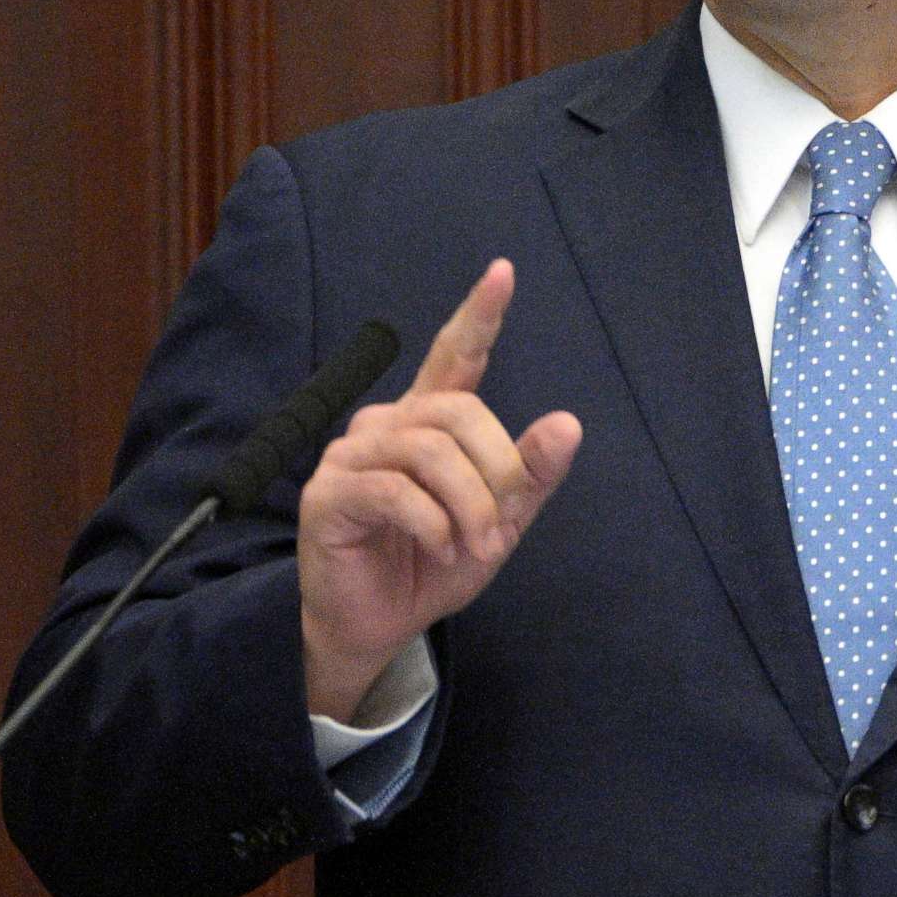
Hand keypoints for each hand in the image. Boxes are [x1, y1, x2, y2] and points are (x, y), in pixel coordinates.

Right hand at [295, 259, 580, 721]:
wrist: (378, 624)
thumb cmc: (433, 564)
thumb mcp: (500, 524)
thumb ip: (531, 477)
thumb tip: (568, 424)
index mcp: (430, 422)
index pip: (455, 356)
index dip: (478, 315)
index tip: (503, 272)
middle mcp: (388, 425)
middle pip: (459, 412)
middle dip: (496, 470)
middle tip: (499, 528)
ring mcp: (352, 455)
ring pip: (429, 451)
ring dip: (468, 505)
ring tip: (472, 545)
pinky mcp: (329, 493)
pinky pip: (395, 490)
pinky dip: (433, 523)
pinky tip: (441, 547)